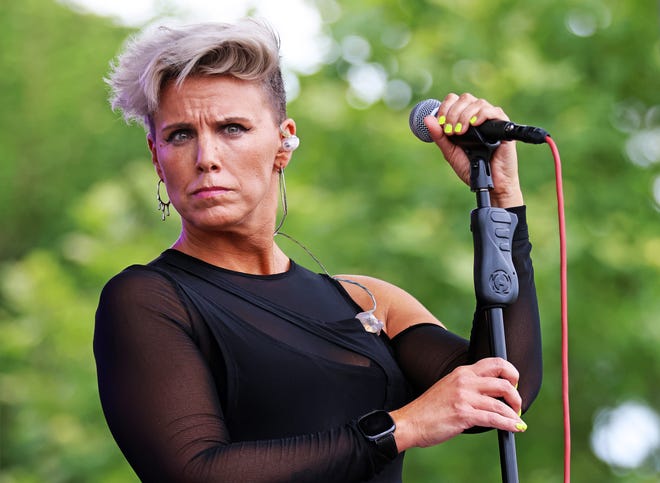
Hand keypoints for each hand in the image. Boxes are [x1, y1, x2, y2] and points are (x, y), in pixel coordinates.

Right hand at [389, 357, 525, 451]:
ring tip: (517, 421)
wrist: (411, 422)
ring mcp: (464, 397)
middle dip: (516, 396)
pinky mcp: (463, 415)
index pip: (495, 362)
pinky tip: (515, 428)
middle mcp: (464, 381)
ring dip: (514, 414)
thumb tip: (492, 395)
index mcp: (462, 372)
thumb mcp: (449, 388)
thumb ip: (469, 387)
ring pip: (501, 403)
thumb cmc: (430, 409)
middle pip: (503, 381)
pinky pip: (494, 419)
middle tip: (517, 406)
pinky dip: (509, 425)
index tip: (514, 385)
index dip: (511, 372)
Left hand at [422, 93, 523, 207]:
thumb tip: (427, 119)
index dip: (445, 108)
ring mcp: (490, 119)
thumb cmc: (472, 168)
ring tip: (460, 132)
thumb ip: (440, 137)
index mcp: (464, 119)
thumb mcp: (451, 152)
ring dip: (464, 115)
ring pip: (477, 102)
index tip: (441, 124)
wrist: (489, 183)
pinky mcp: (503, 125)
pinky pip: (493, 110)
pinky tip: (474, 124)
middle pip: (465, 98)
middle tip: (451, 131)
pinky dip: (481, 114)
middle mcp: (477, 116)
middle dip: (453, 113)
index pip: (454, 100)